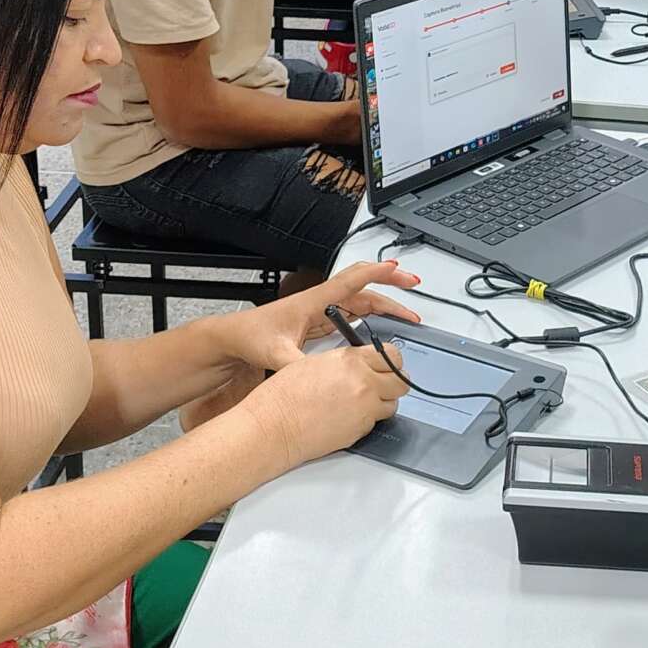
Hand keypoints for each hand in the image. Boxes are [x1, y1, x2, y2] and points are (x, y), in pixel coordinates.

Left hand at [220, 261, 420, 372]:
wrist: (233, 338)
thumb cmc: (251, 337)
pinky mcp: (319, 320)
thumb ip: (299, 366)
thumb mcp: (276, 354)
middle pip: (363, 286)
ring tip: (406, 313)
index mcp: (314, 300)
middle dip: (390, 283)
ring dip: (384, 302)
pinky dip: (372, 314)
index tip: (400, 271)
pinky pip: (352, 312)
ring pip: (360, 299)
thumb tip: (321, 376)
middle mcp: (320, 300)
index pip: (353, 280)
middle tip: (414, 285)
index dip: (378, 273)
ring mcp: (321, 309)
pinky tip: (381, 323)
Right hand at [240, 343, 409, 468]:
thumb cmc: (283, 396)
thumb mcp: (314, 363)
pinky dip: (367, 419)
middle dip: (394, 382)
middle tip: (383, 384)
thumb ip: (344, 362)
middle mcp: (363, 382)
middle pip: (401, 380)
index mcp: (350, 360)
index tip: (387, 364)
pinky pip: (376, 421)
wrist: (274, 426)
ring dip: (382, 402)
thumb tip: (359, 364)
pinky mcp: (361, 430)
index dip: (390, 361)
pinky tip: (347, 416)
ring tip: (362, 403)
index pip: (391, 355)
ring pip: (393, 404)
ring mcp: (364, 407)